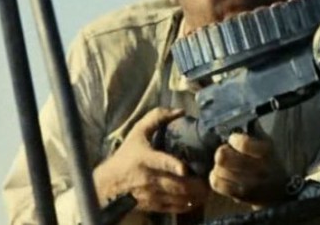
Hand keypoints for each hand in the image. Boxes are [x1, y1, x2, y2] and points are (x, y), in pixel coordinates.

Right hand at [93, 107, 208, 213]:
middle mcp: (150, 178)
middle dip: (196, 184)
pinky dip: (187, 205)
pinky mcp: (153, 205)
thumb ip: (157, 118)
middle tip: (210, 179)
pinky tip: (196, 200)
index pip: (161, 162)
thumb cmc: (126, 155)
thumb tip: (180, 111)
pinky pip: (174, 208)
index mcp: (146, 158)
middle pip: (177, 185)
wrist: (108, 184)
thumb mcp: (138, 132)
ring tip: (207, 190)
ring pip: (178, 198)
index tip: (184, 168)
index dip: (173, 166)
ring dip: (195, 196)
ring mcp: (152, 194)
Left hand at [209, 132, 287, 206]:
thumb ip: (254, 130)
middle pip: (223, 157)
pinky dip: (215, 177)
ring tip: (226, 165)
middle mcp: (258, 169)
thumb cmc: (271, 162)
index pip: (242, 143)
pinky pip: (216, 183)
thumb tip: (240, 116)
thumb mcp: (268, 143)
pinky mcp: (240, 196)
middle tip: (227, 152)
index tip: (234, 139)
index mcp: (265, 151)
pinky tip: (222, 174)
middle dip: (222, 152)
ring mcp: (248, 185)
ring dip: (219, 166)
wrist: (280, 191)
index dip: (233, 139)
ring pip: (218, 170)